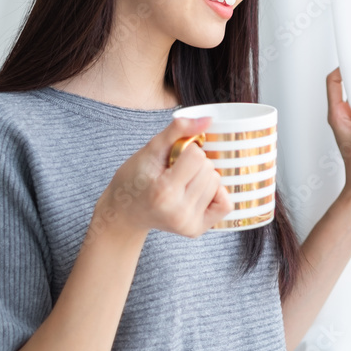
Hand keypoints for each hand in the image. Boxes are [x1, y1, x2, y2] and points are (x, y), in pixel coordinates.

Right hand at [93, 117, 232, 238]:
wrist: (124, 212)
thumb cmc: (134, 177)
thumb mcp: (151, 149)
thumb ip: (178, 130)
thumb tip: (208, 119)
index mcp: (164, 192)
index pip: (197, 155)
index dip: (185, 150)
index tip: (170, 158)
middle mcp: (178, 213)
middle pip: (209, 169)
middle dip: (194, 164)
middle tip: (173, 172)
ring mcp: (189, 224)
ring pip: (217, 183)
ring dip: (202, 177)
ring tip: (180, 182)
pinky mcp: (197, 230)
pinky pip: (226, 204)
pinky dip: (216, 193)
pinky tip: (196, 191)